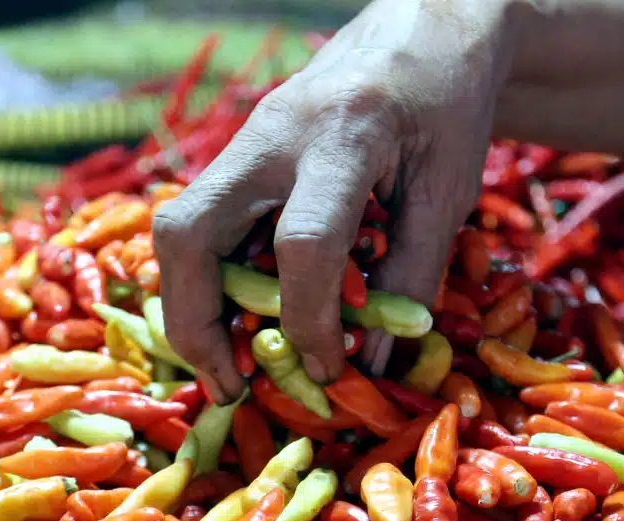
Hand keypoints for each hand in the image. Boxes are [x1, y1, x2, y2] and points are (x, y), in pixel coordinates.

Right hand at [153, 0, 525, 401]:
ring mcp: (245, 141)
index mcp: (343, 133)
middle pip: (191, 232)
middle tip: (229, 382)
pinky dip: (211, 282)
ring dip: (192, 308)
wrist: (423, 32)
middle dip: (196, 322)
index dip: (311, 321)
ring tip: (228, 364)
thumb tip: (370, 367)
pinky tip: (242, 318)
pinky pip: (202, 227)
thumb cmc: (446, 110)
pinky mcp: (238, 156)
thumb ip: (410, 281)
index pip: (306, 242)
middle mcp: (273, 133)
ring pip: (178, 230)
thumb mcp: (445, 195)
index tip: (329, 369)